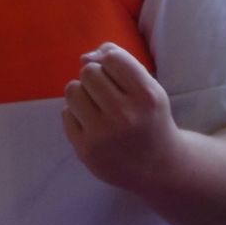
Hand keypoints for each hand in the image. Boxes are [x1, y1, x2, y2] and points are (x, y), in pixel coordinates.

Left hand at [62, 43, 176, 191]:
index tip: (119, 78)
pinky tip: (93, 125)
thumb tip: (84, 56)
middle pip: (89, 71)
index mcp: (147, 96)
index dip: (111, 63)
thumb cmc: (150, 118)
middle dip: (95, 78)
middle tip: (108, 95)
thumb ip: (121, 61)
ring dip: (82, 94)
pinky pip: (65, 113)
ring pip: (72, 89)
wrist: (159, 168)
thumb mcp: (149, 87)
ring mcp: (103, 135)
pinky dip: (76, 115)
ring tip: (98, 107)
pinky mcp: (85, 150)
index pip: (112, 57)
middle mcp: (125, 115)